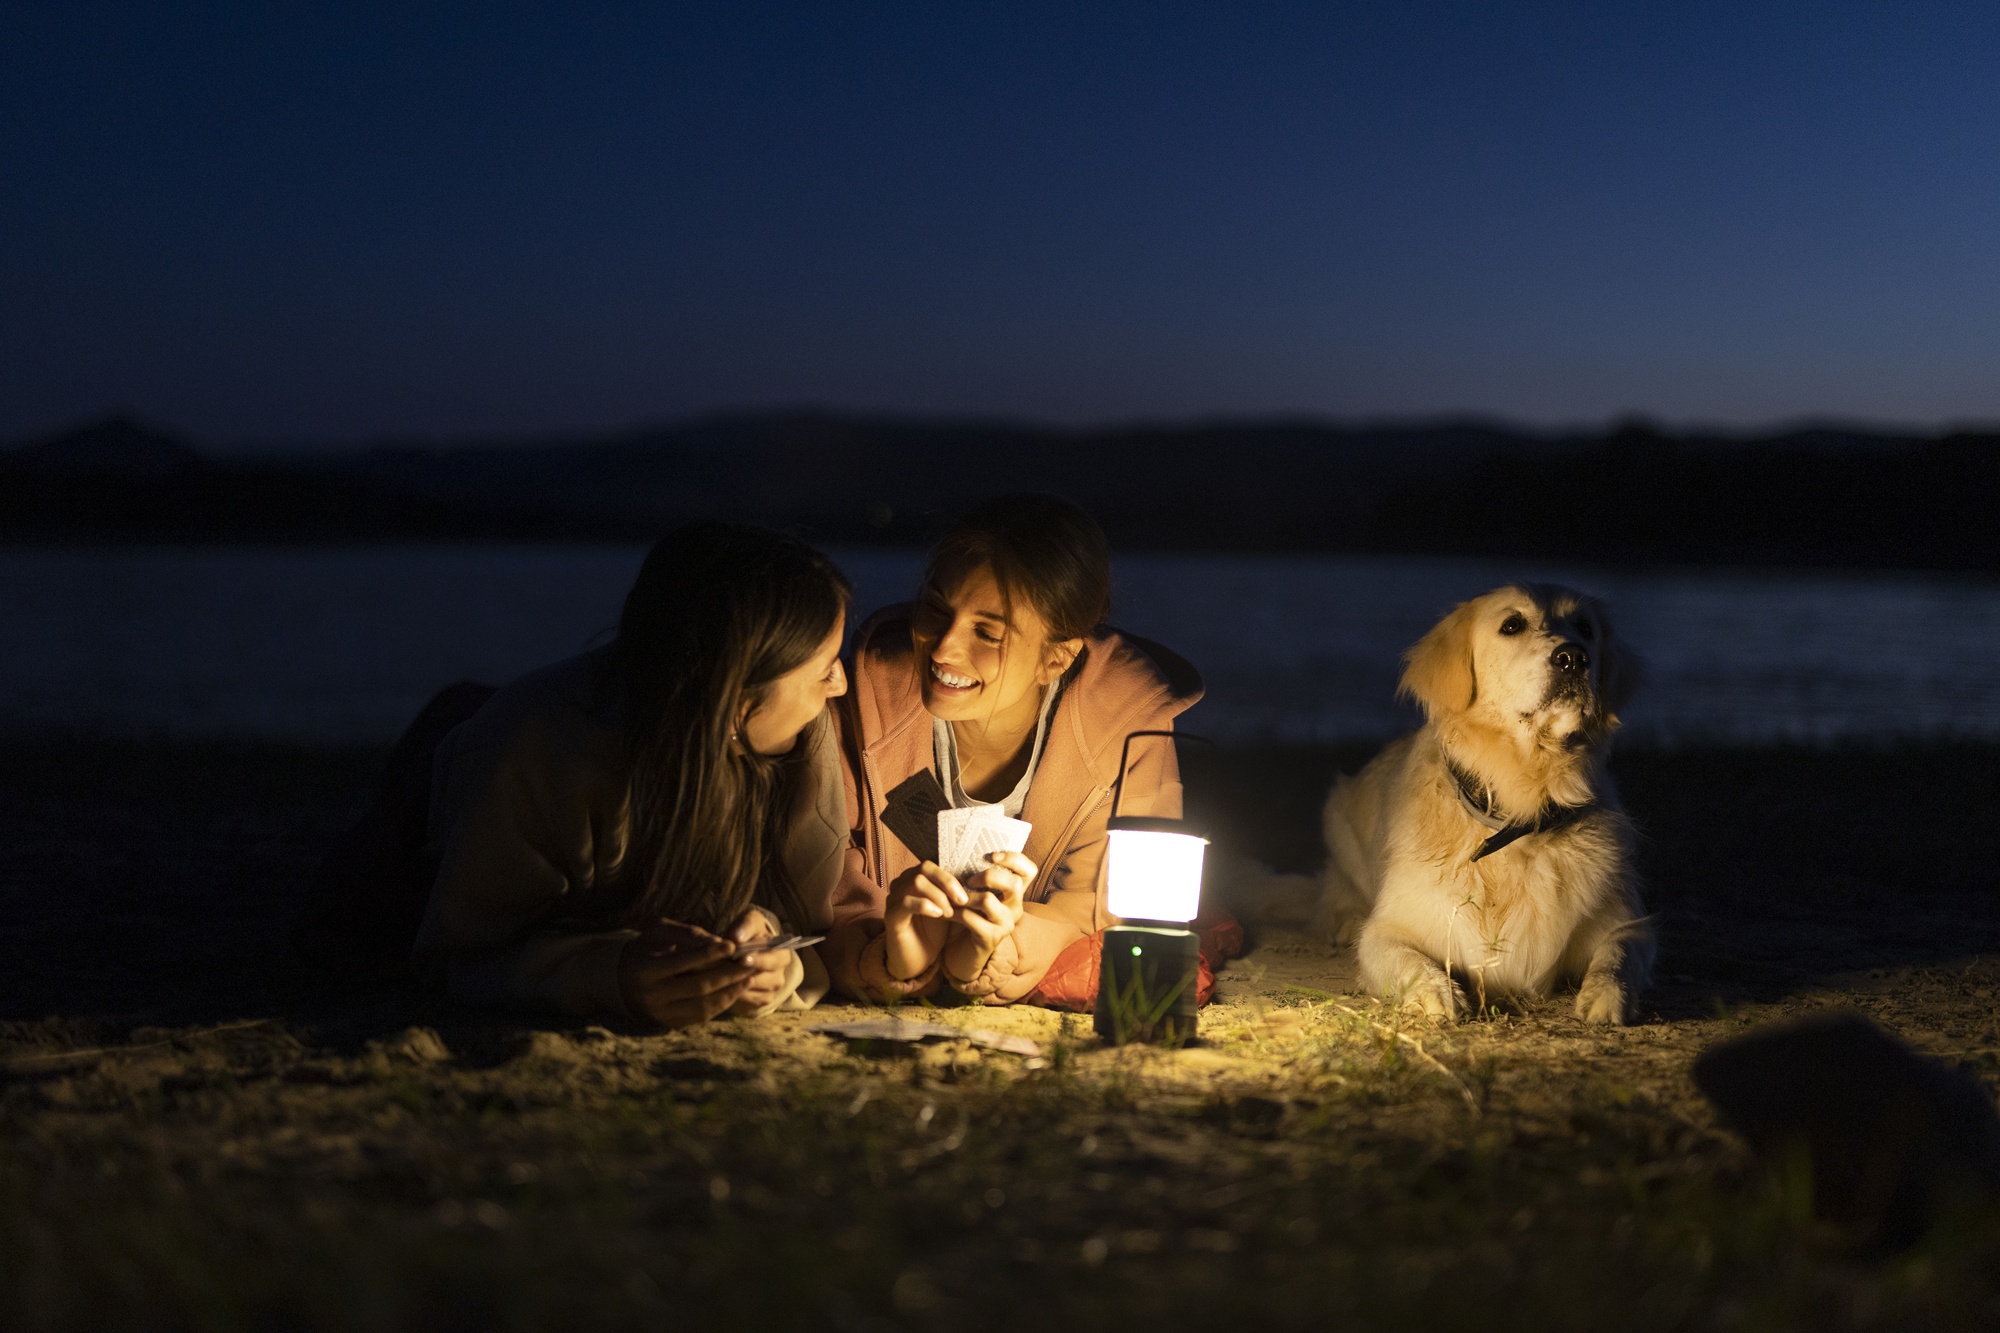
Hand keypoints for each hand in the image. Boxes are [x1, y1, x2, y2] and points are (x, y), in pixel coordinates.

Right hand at [617, 918, 758, 1028]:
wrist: (617, 981)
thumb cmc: (644, 949)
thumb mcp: (658, 933)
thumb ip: (688, 934)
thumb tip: (720, 942)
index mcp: (645, 970)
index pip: (684, 962)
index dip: (711, 954)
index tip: (733, 945)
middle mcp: (651, 996)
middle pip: (698, 986)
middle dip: (728, 974)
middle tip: (749, 962)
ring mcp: (660, 1014)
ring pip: (703, 1005)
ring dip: (730, 992)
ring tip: (748, 977)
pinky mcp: (668, 1024)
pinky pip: (701, 1016)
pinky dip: (721, 1004)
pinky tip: (735, 991)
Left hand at [724, 907, 795, 1012]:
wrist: (741, 949)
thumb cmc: (747, 933)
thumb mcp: (748, 922)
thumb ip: (744, 926)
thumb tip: (736, 938)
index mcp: (782, 950)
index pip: (773, 956)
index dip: (758, 959)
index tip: (742, 959)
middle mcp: (781, 971)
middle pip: (769, 977)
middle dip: (748, 974)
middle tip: (728, 974)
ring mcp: (773, 986)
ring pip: (759, 990)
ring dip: (740, 985)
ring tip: (720, 979)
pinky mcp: (763, 999)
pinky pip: (752, 1001)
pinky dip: (738, 995)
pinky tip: (723, 989)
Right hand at [883, 862, 964, 980]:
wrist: (918, 960)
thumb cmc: (933, 932)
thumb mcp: (947, 908)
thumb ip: (952, 892)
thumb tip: (972, 878)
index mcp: (913, 879)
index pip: (930, 866)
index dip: (949, 877)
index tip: (965, 895)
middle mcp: (900, 885)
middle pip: (923, 869)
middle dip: (946, 883)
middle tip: (962, 902)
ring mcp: (893, 899)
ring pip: (916, 882)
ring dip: (938, 896)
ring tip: (950, 913)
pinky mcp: (891, 916)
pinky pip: (906, 902)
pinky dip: (926, 906)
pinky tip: (938, 915)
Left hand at [943, 850, 1034, 986]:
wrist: (965, 950)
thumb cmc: (970, 914)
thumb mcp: (977, 893)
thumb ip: (976, 874)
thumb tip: (959, 848)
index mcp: (1015, 892)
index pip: (1029, 870)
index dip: (1014, 859)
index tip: (992, 855)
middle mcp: (1015, 907)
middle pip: (1013, 883)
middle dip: (988, 876)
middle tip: (969, 880)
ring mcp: (1006, 924)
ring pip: (988, 900)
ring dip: (966, 896)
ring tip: (954, 897)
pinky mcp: (991, 938)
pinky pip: (971, 919)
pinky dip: (955, 912)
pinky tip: (946, 912)